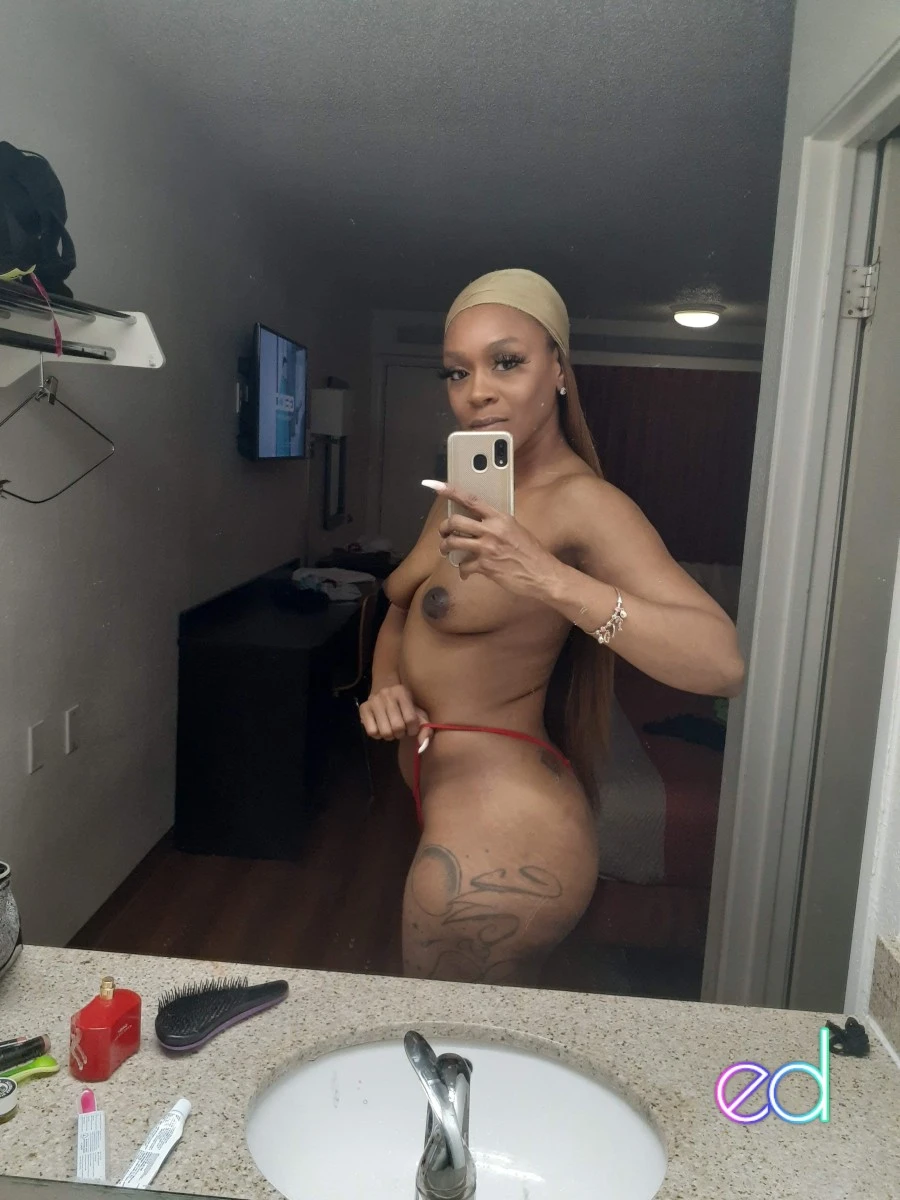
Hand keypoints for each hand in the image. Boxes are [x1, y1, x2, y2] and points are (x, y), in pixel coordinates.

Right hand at [359, 683, 430, 749]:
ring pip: (385, 732)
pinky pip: (372, 732)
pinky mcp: (363, 709)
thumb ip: (425, 727)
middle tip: (400, 730)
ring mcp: (374, 701)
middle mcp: (387, 694)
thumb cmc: (404, 705)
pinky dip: (378, 735)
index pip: (411, 720)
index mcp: (402, 693)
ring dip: (390, 736)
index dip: (412, 730)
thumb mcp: (418, 712)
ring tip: (391, 729)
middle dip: (401, 734)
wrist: (384, 689)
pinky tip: (380, 728)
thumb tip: (422, 743)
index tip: (411, 728)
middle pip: (397, 727)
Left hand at [433, 482, 559, 595]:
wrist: (541, 574)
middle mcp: (491, 530)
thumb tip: (481, 525)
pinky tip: (466, 572)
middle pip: (455, 522)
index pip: (471, 500)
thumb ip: (497, 525)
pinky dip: (462, 570)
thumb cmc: (532, 552)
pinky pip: (463, 566)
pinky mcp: (485, 566)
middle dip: (443, 528)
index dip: (451, 492)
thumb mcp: (516, 530)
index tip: (435, 486)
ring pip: (453, 543)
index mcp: (499, 517)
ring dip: (445, 547)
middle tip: (443, 533)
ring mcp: (487, 548)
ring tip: (446, 551)